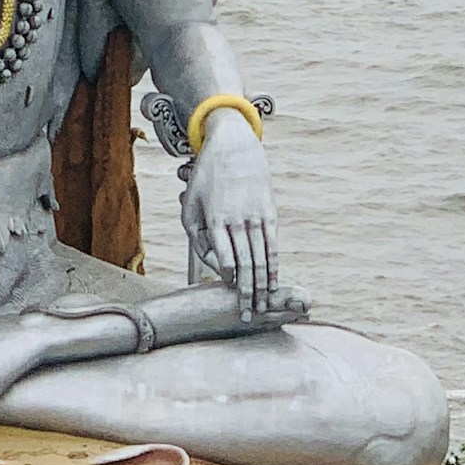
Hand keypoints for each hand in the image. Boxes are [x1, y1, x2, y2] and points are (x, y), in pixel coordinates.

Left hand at [181, 110, 277, 320]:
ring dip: (262, 287)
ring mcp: (256, 217)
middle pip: (245, 264)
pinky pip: (273, 247)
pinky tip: (273, 285)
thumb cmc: (206, 180)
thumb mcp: (190, 204)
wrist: (234, 148)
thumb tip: (213, 265)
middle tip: (246, 317)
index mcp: (216, 218)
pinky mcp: (270, 214)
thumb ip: (196, 237)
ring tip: (261, 309)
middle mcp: (238, 219)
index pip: (225, 258)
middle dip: (246, 294)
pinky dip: (274, 269)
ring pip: (261, 259)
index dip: (228, 279)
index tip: (229, 292)